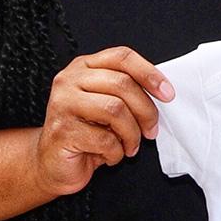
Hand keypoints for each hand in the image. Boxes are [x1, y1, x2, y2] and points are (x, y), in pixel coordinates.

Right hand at [34, 47, 170, 196]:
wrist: (52, 163)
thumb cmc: (86, 132)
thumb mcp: (109, 104)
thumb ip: (127, 91)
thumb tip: (163, 91)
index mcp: (83, 67)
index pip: (121, 57)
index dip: (149, 73)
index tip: (168, 93)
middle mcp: (69, 81)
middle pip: (122, 84)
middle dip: (146, 111)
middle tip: (151, 130)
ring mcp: (61, 104)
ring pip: (115, 110)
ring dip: (132, 133)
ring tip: (131, 146)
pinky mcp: (61, 131)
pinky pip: (104, 139)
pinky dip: (116, 152)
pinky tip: (112, 155)